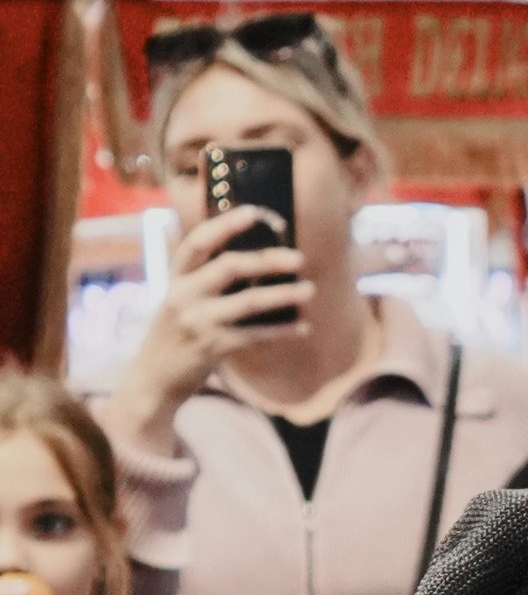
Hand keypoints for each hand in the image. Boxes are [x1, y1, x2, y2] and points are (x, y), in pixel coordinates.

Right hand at [108, 206, 309, 448]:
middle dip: (268, 260)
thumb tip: (256, 262)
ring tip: (309, 289)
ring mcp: (197, 322)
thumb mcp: (177, 302)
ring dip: (285, 294)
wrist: (151, 383)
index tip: (255, 212)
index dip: (225, 224)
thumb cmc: (173, 337)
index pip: (198, 243)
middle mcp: (182, 296)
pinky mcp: (211, 348)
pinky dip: (283, 331)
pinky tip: (303, 328)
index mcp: (175, 279)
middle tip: (299, 258)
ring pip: (250, 301)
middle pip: (231, 266)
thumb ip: (203, 282)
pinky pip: (256, 335)